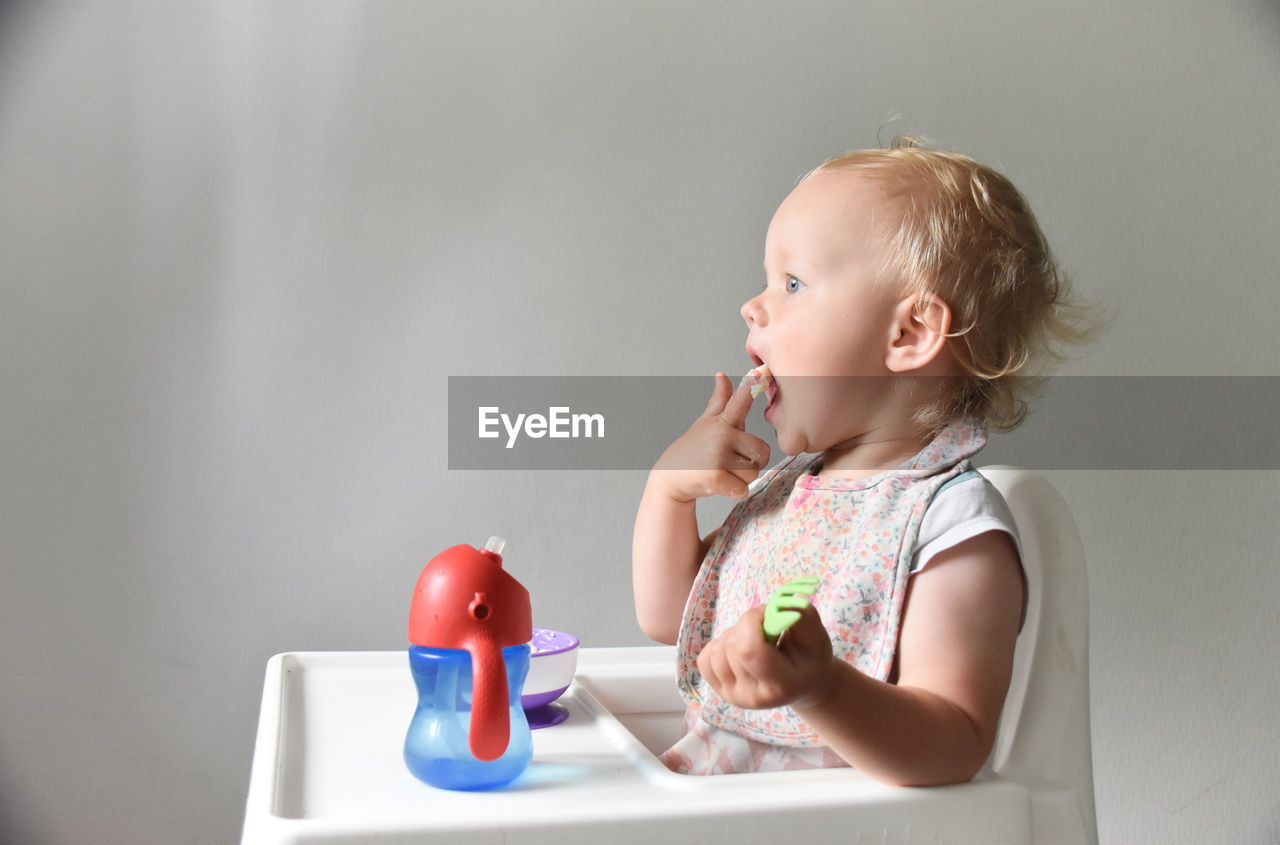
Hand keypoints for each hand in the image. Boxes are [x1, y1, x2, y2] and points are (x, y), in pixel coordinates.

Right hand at [648, 372, 771, 501]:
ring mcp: (716, 455)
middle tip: (730, 463)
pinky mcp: (714, 477)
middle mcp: (720, 434)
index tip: (760, 372)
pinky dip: (734, 492)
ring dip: (741, 479)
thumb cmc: (694, 449)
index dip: (750, 386)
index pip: (739, 401)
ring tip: (721, 473)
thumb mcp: (706, 423)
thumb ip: (721, 401)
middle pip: (762, 453)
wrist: (669, 478)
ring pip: (753, 473)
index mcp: (722, 421)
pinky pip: (742, 489)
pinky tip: (718, 485)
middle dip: (751, 463)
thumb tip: (721, 374)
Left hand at [697, 603, 836, 709]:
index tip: (767, 613)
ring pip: (716, 650)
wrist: (804, 682)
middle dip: (746, 625)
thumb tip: (778, 603)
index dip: (752, 621)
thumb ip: (801, 616)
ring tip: (756, 640)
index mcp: (780, 685)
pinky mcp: (719, 690)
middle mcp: (753, 696)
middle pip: (732, 647)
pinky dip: (720, 646)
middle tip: (765, 627)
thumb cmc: (810, 656)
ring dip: (734, 635)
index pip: (749, 650)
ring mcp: (733, 696)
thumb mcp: (816, 635)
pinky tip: (740, 650)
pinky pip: (705, 658)